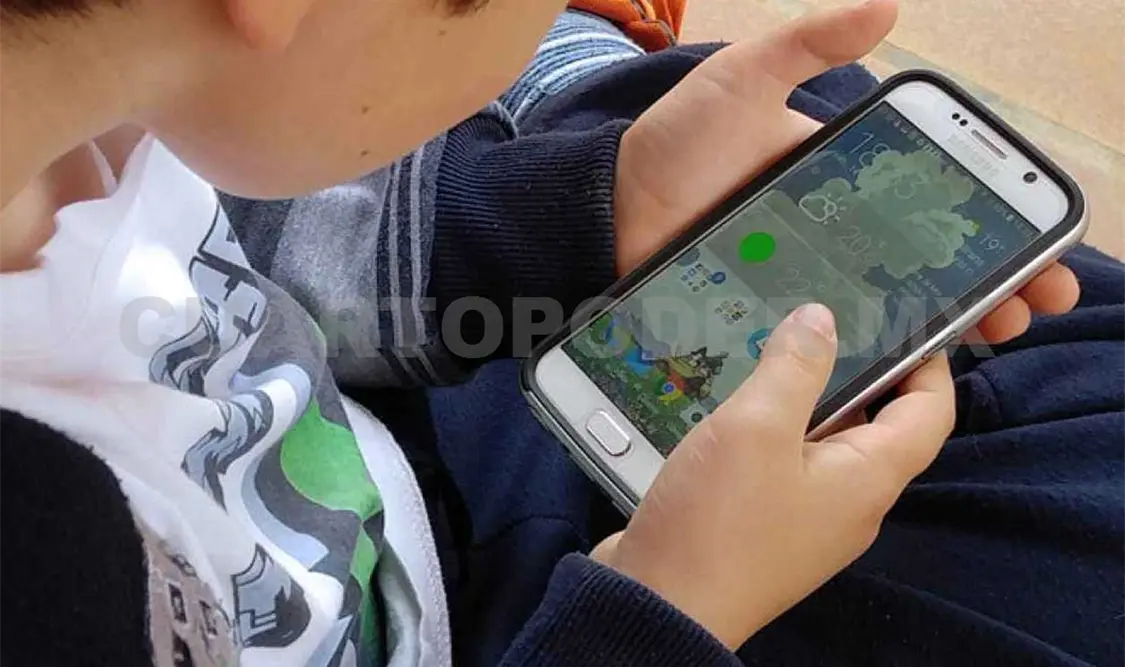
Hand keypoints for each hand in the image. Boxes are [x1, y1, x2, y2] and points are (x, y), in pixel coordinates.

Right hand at [592, 303, 955, 647]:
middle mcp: (849, 503)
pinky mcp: (767, 526)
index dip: (928, 360)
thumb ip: (794, 367)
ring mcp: (807, 519)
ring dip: (806, 399)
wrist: (659, 605)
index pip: (930, 412)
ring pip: (825, 443)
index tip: (906, 315)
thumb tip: (822, 319)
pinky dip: (773, 431)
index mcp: (868, 479)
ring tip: (773, 352)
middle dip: (858, 370)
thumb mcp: (756, 427)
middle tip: (824, 320)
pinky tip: (737, 409)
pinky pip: (786, 465)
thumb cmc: (716, 523)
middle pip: (876, 425)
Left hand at [612, 0, 1078, 343]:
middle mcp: (830, 233)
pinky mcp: (771, 321)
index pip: (927, 200)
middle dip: (987, 278)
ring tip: (992, 331)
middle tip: (1030, 300)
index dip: (985, 220)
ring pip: (889, 305)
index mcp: (837, 180)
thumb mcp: (743, 80)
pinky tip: (912, 362)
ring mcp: (802, 281)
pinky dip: (874, 350)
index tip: (1037, 241)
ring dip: (948, 319)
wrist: (609, 212)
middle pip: (923, 260)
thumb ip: (807, 43)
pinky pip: (830, 341)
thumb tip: (888, 5)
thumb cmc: (676, 144)